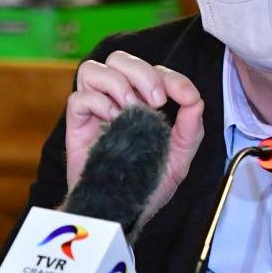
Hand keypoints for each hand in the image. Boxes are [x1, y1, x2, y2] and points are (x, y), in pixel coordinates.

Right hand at [65, 50, 204, 222]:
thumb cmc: (147, 185)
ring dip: (117, 83)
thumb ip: (190, 130)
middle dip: (142, 72)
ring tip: (130, 110)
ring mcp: (95, 111)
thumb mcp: (179, 160)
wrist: (121, 214)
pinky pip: (78, 97)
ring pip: (93, 68)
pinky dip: (97, 103)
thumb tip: (195, 100)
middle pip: (120, 58)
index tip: (183, 96)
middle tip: (155, 101)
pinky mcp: (76, 126)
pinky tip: (111, 123)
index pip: (154, 70)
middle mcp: (118, 100)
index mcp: (143, 102)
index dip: (171, 76)